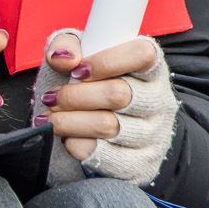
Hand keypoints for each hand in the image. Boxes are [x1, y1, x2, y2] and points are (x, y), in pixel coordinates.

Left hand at [37, 31, 175, 182]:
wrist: (104, 129)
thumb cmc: (91, 83)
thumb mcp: (78, 55)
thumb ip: (66, 45)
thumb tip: (63, 58)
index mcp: (150, 68)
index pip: (142, 54)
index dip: (105, 61)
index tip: (77, 70)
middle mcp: (158, 101)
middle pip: (118, 94)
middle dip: (74, 96)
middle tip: (51, 98)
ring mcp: (153, 134)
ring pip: (108, 126)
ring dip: (68, 122)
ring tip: (50, 118)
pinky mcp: (140, 163)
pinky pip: (105, 156)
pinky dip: (77, 146)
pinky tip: (66, 137)